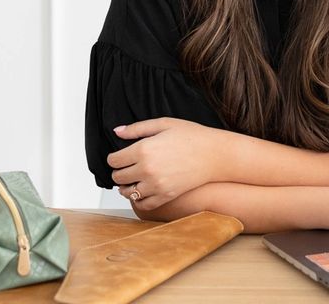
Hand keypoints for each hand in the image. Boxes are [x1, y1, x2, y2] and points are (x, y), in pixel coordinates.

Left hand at [107, 117, 224, 210]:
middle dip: (119, 171)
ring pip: (127, 192)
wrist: (214, 154)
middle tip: (126, 166)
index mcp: (144, 149)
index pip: (113, 160)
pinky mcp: (165, 196)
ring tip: (133, 179)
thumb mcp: (164, 123)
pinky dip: (138, 199)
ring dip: (126, 186)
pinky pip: (142, 204)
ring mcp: (156, 185)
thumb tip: (116, 132)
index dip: (114, 158)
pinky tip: (142, 190)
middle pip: (118, 177)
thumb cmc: (192, 136)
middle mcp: (147, 169)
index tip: (118, 156)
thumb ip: (137, 128)